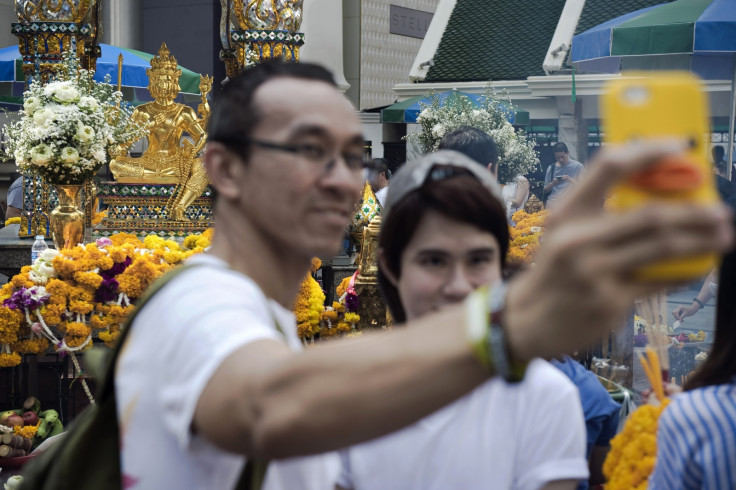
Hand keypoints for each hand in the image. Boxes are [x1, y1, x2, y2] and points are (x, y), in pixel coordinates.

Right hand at [504, 140, 733, 360]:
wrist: (528, 319)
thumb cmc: (555, 269)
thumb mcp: (565, 232)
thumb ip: (600, 212)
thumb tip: (660, 189)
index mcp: (567, 213)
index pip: (609, 167)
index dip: (648, 151)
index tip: (680, 145)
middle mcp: (578, 239)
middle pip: (650, 215)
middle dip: (694, 211)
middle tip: (720, 210)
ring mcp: (593, 272)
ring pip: (662, 248)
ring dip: (701, 240)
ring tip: (722, 234)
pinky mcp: (608, 301)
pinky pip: (659, 281)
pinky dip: (686, 271)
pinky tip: (699, 265)